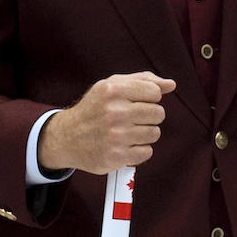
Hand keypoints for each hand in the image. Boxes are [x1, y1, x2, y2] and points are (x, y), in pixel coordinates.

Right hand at [38, 71, 176, 173]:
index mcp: (113, 90)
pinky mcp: (116, 156)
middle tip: (133, 119)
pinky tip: (125, 145)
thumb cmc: (95, 109)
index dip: (150, 98)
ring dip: (145, 134)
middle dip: (149, 116)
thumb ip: (143, 81)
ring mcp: (115, 136)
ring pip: (154, 133)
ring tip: (128, 132)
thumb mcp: (112, 86)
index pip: (155, 92)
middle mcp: (114, 112)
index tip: (137, 102)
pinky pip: (147, 152)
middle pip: (158, 113)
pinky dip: (139, 150)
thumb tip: (171, 84)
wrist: (66, 138)